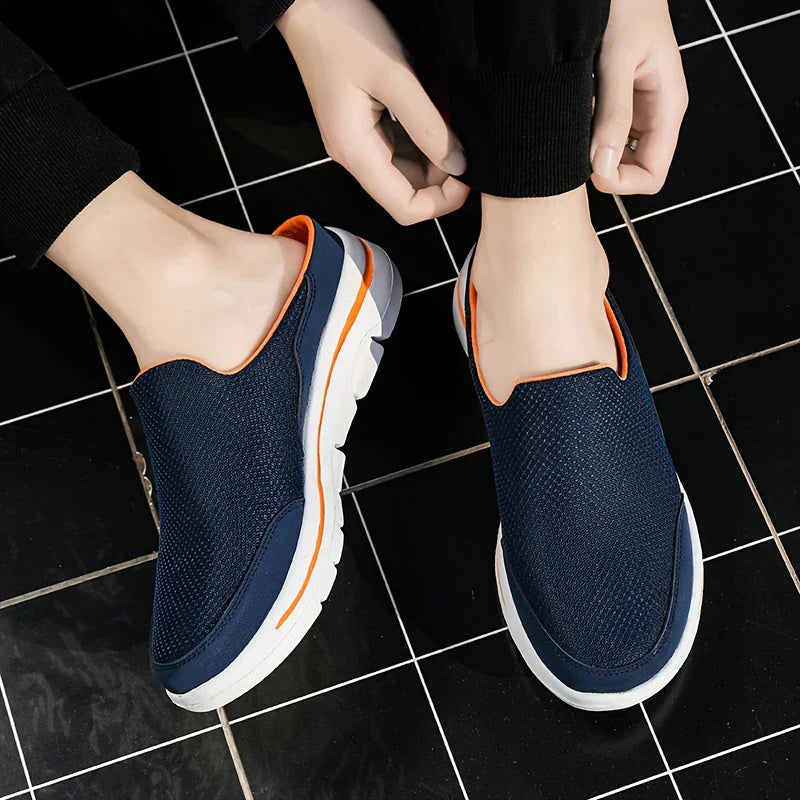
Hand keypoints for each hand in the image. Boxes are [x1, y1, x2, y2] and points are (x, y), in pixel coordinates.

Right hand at [277, 0, 468, 224]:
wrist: (308, 5)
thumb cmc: (344, 32)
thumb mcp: (395, 77)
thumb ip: (428, 126)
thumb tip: (458, 164)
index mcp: (357, 153)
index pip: (404, 208)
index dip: (440, 202)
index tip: (467, 177)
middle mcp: (355, 156)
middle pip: (406, 193)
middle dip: (441, 177)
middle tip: (464, 144)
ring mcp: (358, 142)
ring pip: (406, 171)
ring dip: (434, 155)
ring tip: (451, 122)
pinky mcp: (363, 126)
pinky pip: (399, 147)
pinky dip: (422, 138)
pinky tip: (436, 113)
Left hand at [590, 0, 687, 194]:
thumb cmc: (627, 7)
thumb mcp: (617, 61)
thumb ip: (613, 114)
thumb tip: (604, 166)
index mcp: (667, 108)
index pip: (653, 174)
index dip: (622, 182)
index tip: (591, 171)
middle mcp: (655, 114)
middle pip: (634, 170)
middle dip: (604, 169)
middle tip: (576, 148)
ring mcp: (638, 110)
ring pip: (617, 155)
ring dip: (593, 151)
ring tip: (576, 126)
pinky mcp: (620, 102)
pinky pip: (605, 134)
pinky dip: (587, 134)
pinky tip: (575, 115)